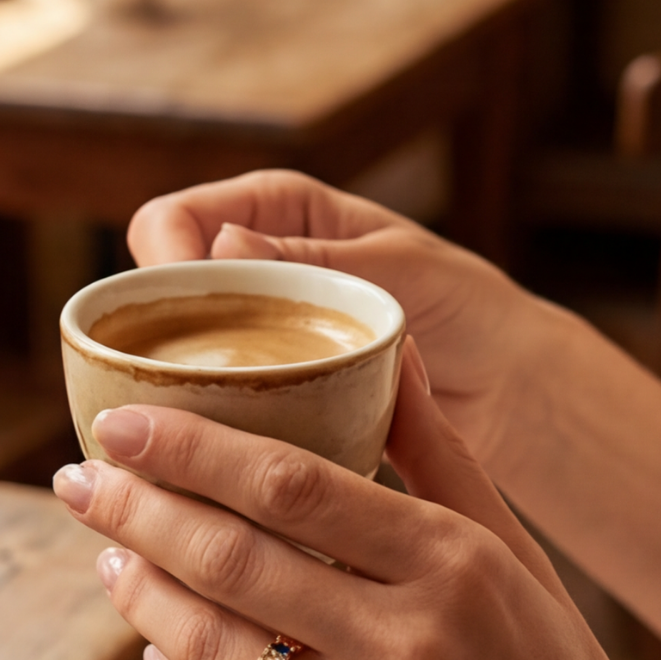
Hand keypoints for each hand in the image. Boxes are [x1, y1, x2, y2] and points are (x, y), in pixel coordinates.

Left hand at [53, 347, 660, 659]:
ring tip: (109, 553)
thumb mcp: (519, 560)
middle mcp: (407, 648)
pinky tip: (154, 656)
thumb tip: (392, 352)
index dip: (191, 447)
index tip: (122, 421)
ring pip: (210, 649)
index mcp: (454, 567)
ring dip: (140, 595)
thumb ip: (443, 456)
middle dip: (136, 510)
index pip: (291, 483)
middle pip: (232, 558)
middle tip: (78, 479)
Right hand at [128, 170, 545, 470]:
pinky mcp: (264, 384)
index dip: (161, 271)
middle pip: (154, 291)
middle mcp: (249, 261)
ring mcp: (252, 327)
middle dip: (155, 340)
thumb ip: (318, 257)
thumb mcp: (397, 271)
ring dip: (178, 386)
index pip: (170, 223)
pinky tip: (223, 452)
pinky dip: (210, 420)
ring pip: (173, 349)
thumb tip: (226, 243)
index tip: (182, 328)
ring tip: (203, 428)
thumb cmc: (465, 304)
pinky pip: (210, 394)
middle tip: (186, 392)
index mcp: (271, 208)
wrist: (506, 377)